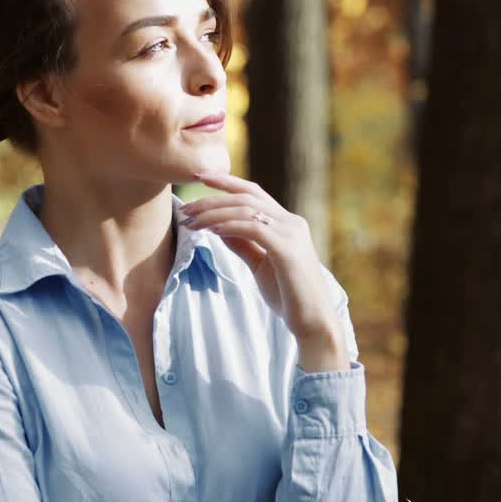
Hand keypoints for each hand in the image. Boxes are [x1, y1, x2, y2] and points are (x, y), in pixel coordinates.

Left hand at [180, 171, 341, 347]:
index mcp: (287, 223)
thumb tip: (218, 227)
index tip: (199, 178)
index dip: (226, 182)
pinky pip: (254, 228)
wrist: (314, 323)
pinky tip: (212, 230)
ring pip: (247, 209)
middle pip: (247, 197)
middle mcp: (291, 222)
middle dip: (213, 198)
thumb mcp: (260, 265)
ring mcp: (292, 234)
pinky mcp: (288, 250)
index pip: (253, 193)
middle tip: (187, 207)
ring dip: (214, 212)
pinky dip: (230, 226)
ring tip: (191, 221)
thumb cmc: (288, 296)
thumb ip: (243, 244)